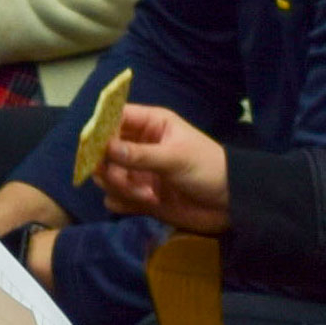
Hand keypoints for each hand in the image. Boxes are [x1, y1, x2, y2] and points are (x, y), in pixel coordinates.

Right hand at [93, 109, 231, 231]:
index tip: (94, 147)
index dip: (100, 130)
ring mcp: (138, 172)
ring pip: (107, 176)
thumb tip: (105, 149)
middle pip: (104, 151)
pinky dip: (123, 203)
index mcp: (150, 125)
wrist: (230, 204)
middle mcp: (139, 146)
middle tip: (121, 179)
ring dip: (119, 188)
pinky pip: (115, 199)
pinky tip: (145, 205)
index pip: (115, 118)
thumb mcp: (176, 158)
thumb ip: (139, 155)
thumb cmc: (208, 168)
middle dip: (108, 167)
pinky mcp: (139, 196)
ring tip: (146, 196)